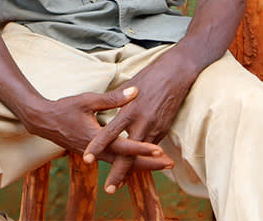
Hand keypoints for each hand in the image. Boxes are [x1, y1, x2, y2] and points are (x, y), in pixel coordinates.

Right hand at [23, 86, 173, 171]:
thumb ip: (113, 98)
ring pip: (122, 164)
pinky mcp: (94, 154)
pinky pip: (115, 162)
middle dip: (149, 164)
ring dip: (142, 165)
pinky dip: (129, 164)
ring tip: (161, 165)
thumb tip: (135, 92)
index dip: (142, 148)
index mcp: (96, 138)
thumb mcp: (88, 100)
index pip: (124, 146)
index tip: (159, 150)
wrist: (44, 121)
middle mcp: (97, 151)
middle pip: (127, 162)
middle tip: (169, 164)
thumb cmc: (65, 108)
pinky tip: (140, 163)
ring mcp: (95, 155)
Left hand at [83, 58, 196, 192]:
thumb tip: (104, 109)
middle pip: (128, 153)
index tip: (87, 158)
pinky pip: (151, 147)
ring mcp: (154, 127)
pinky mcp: (163, 129)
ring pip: (141, 155)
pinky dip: (142, 159)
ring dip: (131, 170)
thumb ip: (115, 100)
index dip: (98, 146)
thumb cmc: (149, 76)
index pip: (110, 133)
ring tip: (120, 184)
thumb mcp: (128, 86)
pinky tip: (135, 167)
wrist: (175, 74)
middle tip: (110, 189)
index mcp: (129, 110)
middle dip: (119, 172)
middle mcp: (142, 122)